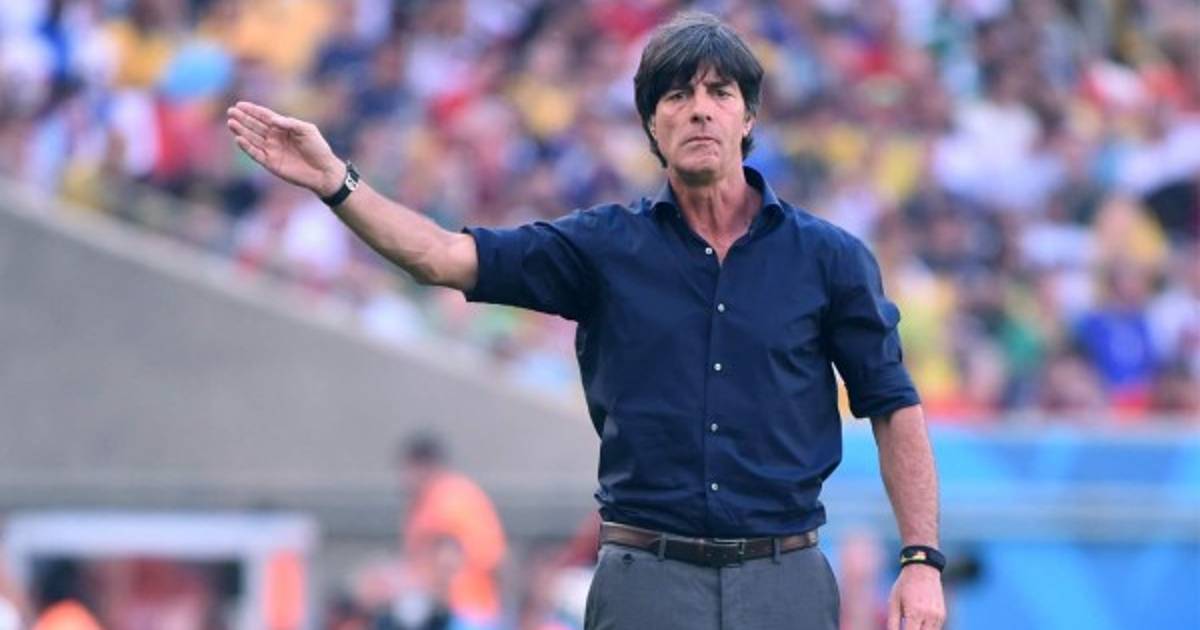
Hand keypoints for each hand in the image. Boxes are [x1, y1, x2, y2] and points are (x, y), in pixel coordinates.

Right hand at [226, 101, 342, 195]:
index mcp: (283, 127)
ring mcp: (272, 150)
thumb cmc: (318, 148)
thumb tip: (273, 119)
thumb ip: (290, 123)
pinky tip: (238, 139)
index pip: (264, 116)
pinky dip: (247, 147)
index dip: (252, 110)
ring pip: (252, 138)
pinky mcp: (271, 163)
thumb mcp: (307, 130)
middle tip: (231, 111)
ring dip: (241, 131)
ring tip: (231, 123)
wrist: (323, 171)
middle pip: (255, 126)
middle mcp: (275, 138)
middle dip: (243, 118)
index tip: (240, 104)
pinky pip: (255, 154)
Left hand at [887, 564, 945, 629]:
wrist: (923, 570)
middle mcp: (929, 616)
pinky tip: (919, 624)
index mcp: (915, 612)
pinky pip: (936, 629)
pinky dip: (927, 629)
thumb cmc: (904, 585)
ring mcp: (938, 616)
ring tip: (912, 624)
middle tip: (907, 626)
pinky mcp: (943, 615)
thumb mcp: (893, 602)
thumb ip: (893, 622)